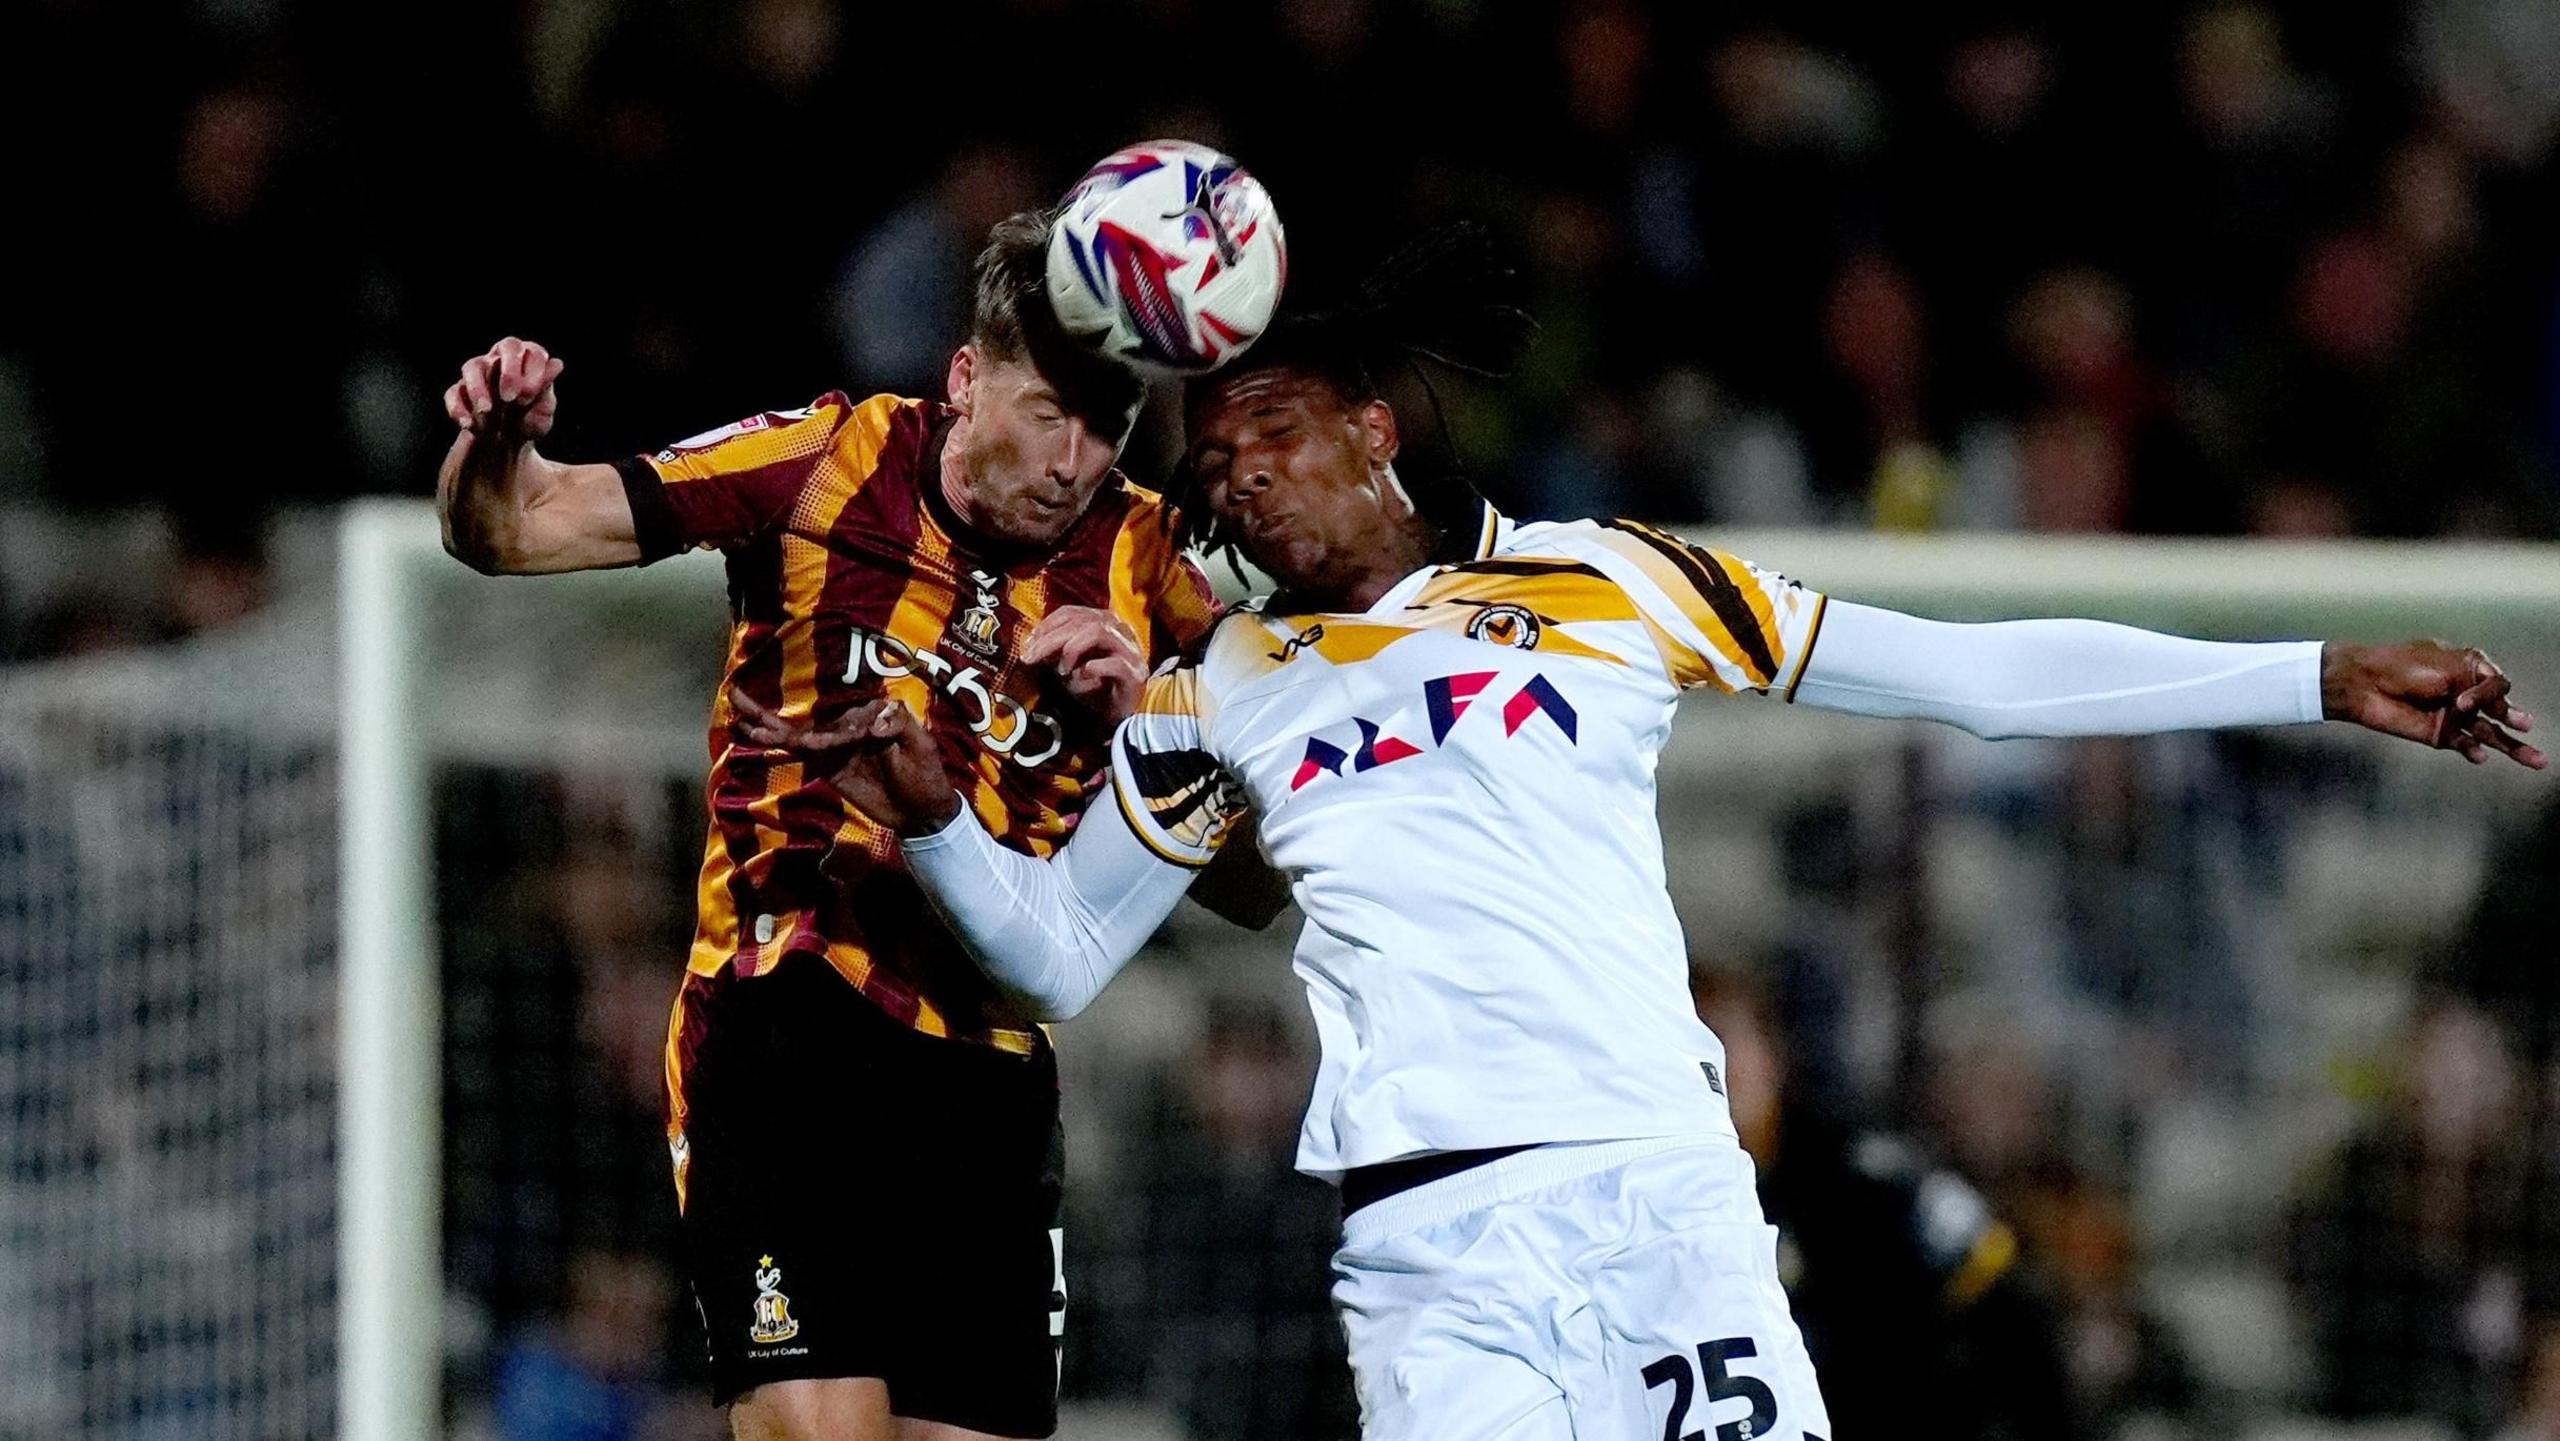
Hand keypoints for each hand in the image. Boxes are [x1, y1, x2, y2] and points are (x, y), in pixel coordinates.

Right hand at [443, 337, 564, 441]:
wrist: (508, 442)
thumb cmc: (530, 419)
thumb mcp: (543, 409)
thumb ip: (546, 389)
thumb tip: (556, 364)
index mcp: (528, 360)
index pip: (533, 352)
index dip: (533, 372)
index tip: (529, 398)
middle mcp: (503, 360)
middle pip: (507, 346)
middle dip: (509, 370)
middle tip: (510, 398)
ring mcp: (479, 373)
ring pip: (473, 367)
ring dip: (478, 389)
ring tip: (486, 411)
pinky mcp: (459, 391)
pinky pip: (454, 393)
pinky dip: (459, 408)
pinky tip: (469, 424)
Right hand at [729, 688, 962, 834]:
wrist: (922, 812)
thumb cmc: (926, 775)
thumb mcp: (922, 746)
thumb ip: (899, 725)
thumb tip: (873, 720)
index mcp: (869, 716)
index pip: (842, 712)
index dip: (839, 730)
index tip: (851, 745)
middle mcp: (846, 726)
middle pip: (807, 715)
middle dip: (771, 709)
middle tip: (736, 694)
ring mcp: (834, 747)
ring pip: (796, 733)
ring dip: (765, 723)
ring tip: (736, 711)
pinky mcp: (829, 767)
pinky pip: (801, 754)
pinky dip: (779, 745)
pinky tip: (755, 737)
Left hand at [1023, 605, 1145, 723]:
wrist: (1119, 719)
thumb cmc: (1095, 690)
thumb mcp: (1069, 667)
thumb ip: (1056, 651)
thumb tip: (1032, 643)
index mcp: (1106, 624)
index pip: (1073, 613)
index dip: (1048, 624)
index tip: (1029, 643)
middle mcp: (1121, 631)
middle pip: (1083, 621)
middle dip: (1051, 638)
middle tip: (1031, 657)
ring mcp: (1131, 652)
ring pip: (1099, 632)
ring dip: (1072, 648)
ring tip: (1060, 670)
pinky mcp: (1135, 675)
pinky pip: (1115, 664)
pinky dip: (1094, 668)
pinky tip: (1082, 677)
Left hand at [2321, 641, 2544, 768]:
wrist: (2365, 684)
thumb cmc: (2403, 666)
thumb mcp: (2448, 667)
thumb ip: (2478, 686)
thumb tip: (2502, 703)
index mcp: (2470, 669)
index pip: (2499, 684)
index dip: (2489, 694)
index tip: (2465, 701)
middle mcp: (2466, 693)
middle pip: (2501, 710)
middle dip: (2517, 720)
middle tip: (2527, 728)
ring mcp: (2455, 716)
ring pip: (2490, 733)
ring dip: (2511, 746)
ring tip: (2537, 761)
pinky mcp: (2441, 734)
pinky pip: (2465, 745)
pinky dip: (2474, 751)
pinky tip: (2480, 756)